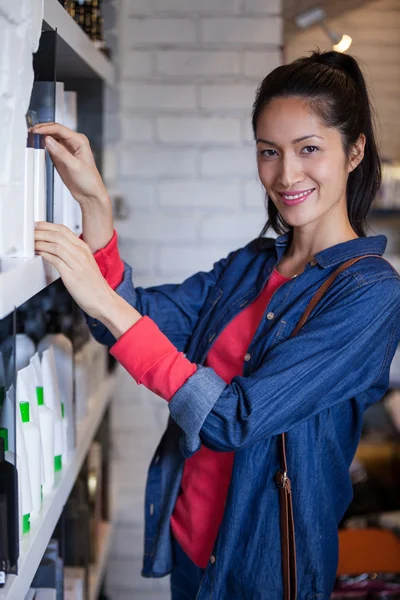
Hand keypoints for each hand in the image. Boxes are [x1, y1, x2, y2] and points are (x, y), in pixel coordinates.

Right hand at [30, 122, 108, 207]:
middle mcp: (73, 143)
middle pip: (54, 130)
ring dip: (42, 136)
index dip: (46, 128)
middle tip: (31, 132)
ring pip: (51, 137)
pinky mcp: (61, 157)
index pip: (59, 129)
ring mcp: (67, 149)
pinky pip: (50, 147)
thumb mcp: (74, 166)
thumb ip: (61, 153)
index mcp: (80, 141)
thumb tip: (48, 140)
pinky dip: (43, 145)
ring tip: (31, 137)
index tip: (35, 131)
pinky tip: (37, 146)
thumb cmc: (89, 181)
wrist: (89, 194)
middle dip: (42, 129)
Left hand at [34, 222, 141, 336]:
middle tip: (31, 232)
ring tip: (31, 242)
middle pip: (58, 235)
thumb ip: (73, 254)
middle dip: (41, 231)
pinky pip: (55, 259)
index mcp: (84, 249)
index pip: (64, 230)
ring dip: (40, 241)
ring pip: (56, 244)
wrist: (104, 300)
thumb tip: (55, 249)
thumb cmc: (93, 286)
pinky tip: (39, 253)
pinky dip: (44, 254)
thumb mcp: (85, 264)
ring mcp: (77, 263)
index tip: (38, 226)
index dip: (48, 226)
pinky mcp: (72, 275)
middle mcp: (82, 253)